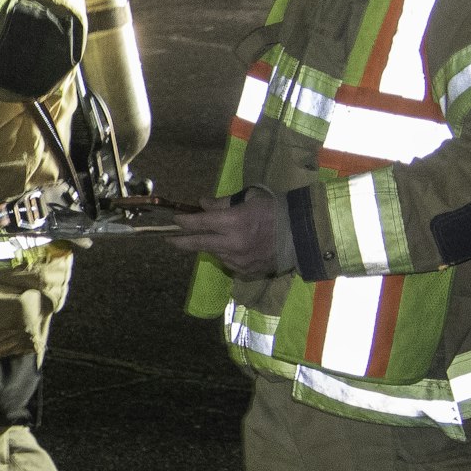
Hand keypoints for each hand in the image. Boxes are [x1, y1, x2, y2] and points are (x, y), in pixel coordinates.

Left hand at [166, 189, 281, 275]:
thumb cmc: (275, 210)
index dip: (184, 222)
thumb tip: (202, 205)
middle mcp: (233, 243)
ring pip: (214, 253)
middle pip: (199, 244)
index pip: (200, 223)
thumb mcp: (249, 199)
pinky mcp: (246, 271)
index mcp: (234, 222)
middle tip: (169, 240)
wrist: (302, 234)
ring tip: (219, 236)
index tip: (175, 220)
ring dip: (211, 245)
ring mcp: (239, 260)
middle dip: (181, 242)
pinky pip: (228, 262)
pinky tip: (235, 246)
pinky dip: (226, 253)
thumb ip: (222, 204)